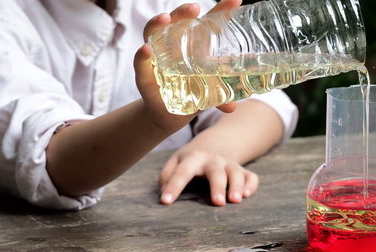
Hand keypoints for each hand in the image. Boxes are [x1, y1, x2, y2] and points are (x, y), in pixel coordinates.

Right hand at [134, 0, 240, 129]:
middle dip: (183, 12)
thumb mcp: (209, 93)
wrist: (170, 115)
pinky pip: (140, 64)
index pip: (206, 24)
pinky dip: (141, 56)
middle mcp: (172, 47)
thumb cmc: (192, 95)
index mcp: (193, 46)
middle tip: (195, 8)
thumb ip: (220, 97)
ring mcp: (156, 59)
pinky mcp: (144, 76)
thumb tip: (232, 108)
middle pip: (175, 22)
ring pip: (153, 34)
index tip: (235, 1)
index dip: (220, 11)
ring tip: (165, 18)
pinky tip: (146, 50)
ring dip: (157, 24)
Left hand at [159, 149, 258, 205]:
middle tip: (217, 203)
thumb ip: (167, 176)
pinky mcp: (243, 171)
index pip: (182, 172)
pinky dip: (251, 185)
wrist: (216, 143)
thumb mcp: (176, 161)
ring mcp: (229, 165)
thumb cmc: (191, 160)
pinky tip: (247, 195)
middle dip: (217, 187)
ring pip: (236, 173)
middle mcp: (213, 161)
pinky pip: (251, 177)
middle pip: (216, 172)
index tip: (165, 202)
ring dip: (237, 186)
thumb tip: (163, 194)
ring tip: (235, 200)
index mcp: (193, 159)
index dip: (173, 186)